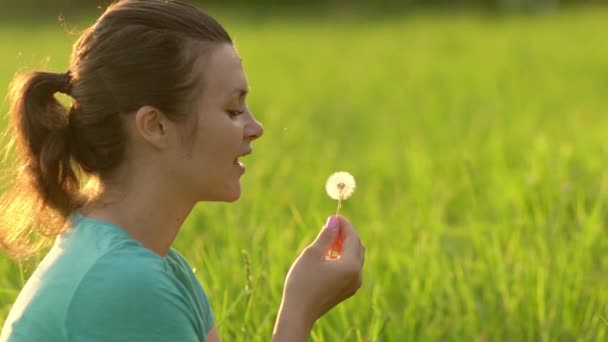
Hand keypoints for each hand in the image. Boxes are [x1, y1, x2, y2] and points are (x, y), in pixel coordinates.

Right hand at [272, 216, 364, 340]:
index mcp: (351, 265)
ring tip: (328, 239)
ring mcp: (353, 285)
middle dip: (346, 234)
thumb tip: (334, 220)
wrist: (298, 313)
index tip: (333, 216)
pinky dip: (342, 258)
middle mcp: (357, 275)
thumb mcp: (313, 253)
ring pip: (354, 258)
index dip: (344, 224)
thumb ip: (326, 235)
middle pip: (357, 247)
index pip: (353, 237)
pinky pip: (350, 268)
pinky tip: (328, 255)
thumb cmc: (303, 282)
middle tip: (331, 225)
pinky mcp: (346, 290)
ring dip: (344, 246)